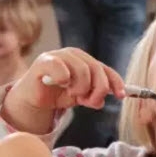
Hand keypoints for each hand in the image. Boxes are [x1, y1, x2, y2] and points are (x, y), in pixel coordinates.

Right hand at [8, 47, 125, 111]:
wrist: (33, 99)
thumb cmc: (57, 94)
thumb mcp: (80, 97)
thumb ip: (93, 96)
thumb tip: (102, 101)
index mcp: (85, 60)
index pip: (105, 69)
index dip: (116, 82)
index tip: (122, 95)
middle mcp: (74, 55)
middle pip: (97, 69)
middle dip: (97, 89)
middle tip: (89, 102)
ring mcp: (58, 56)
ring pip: (82, 70)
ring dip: (81, 88)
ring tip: (73, 94)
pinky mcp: (44, 62)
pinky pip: (61, 69)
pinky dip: (65, 79)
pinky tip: (62, 84)